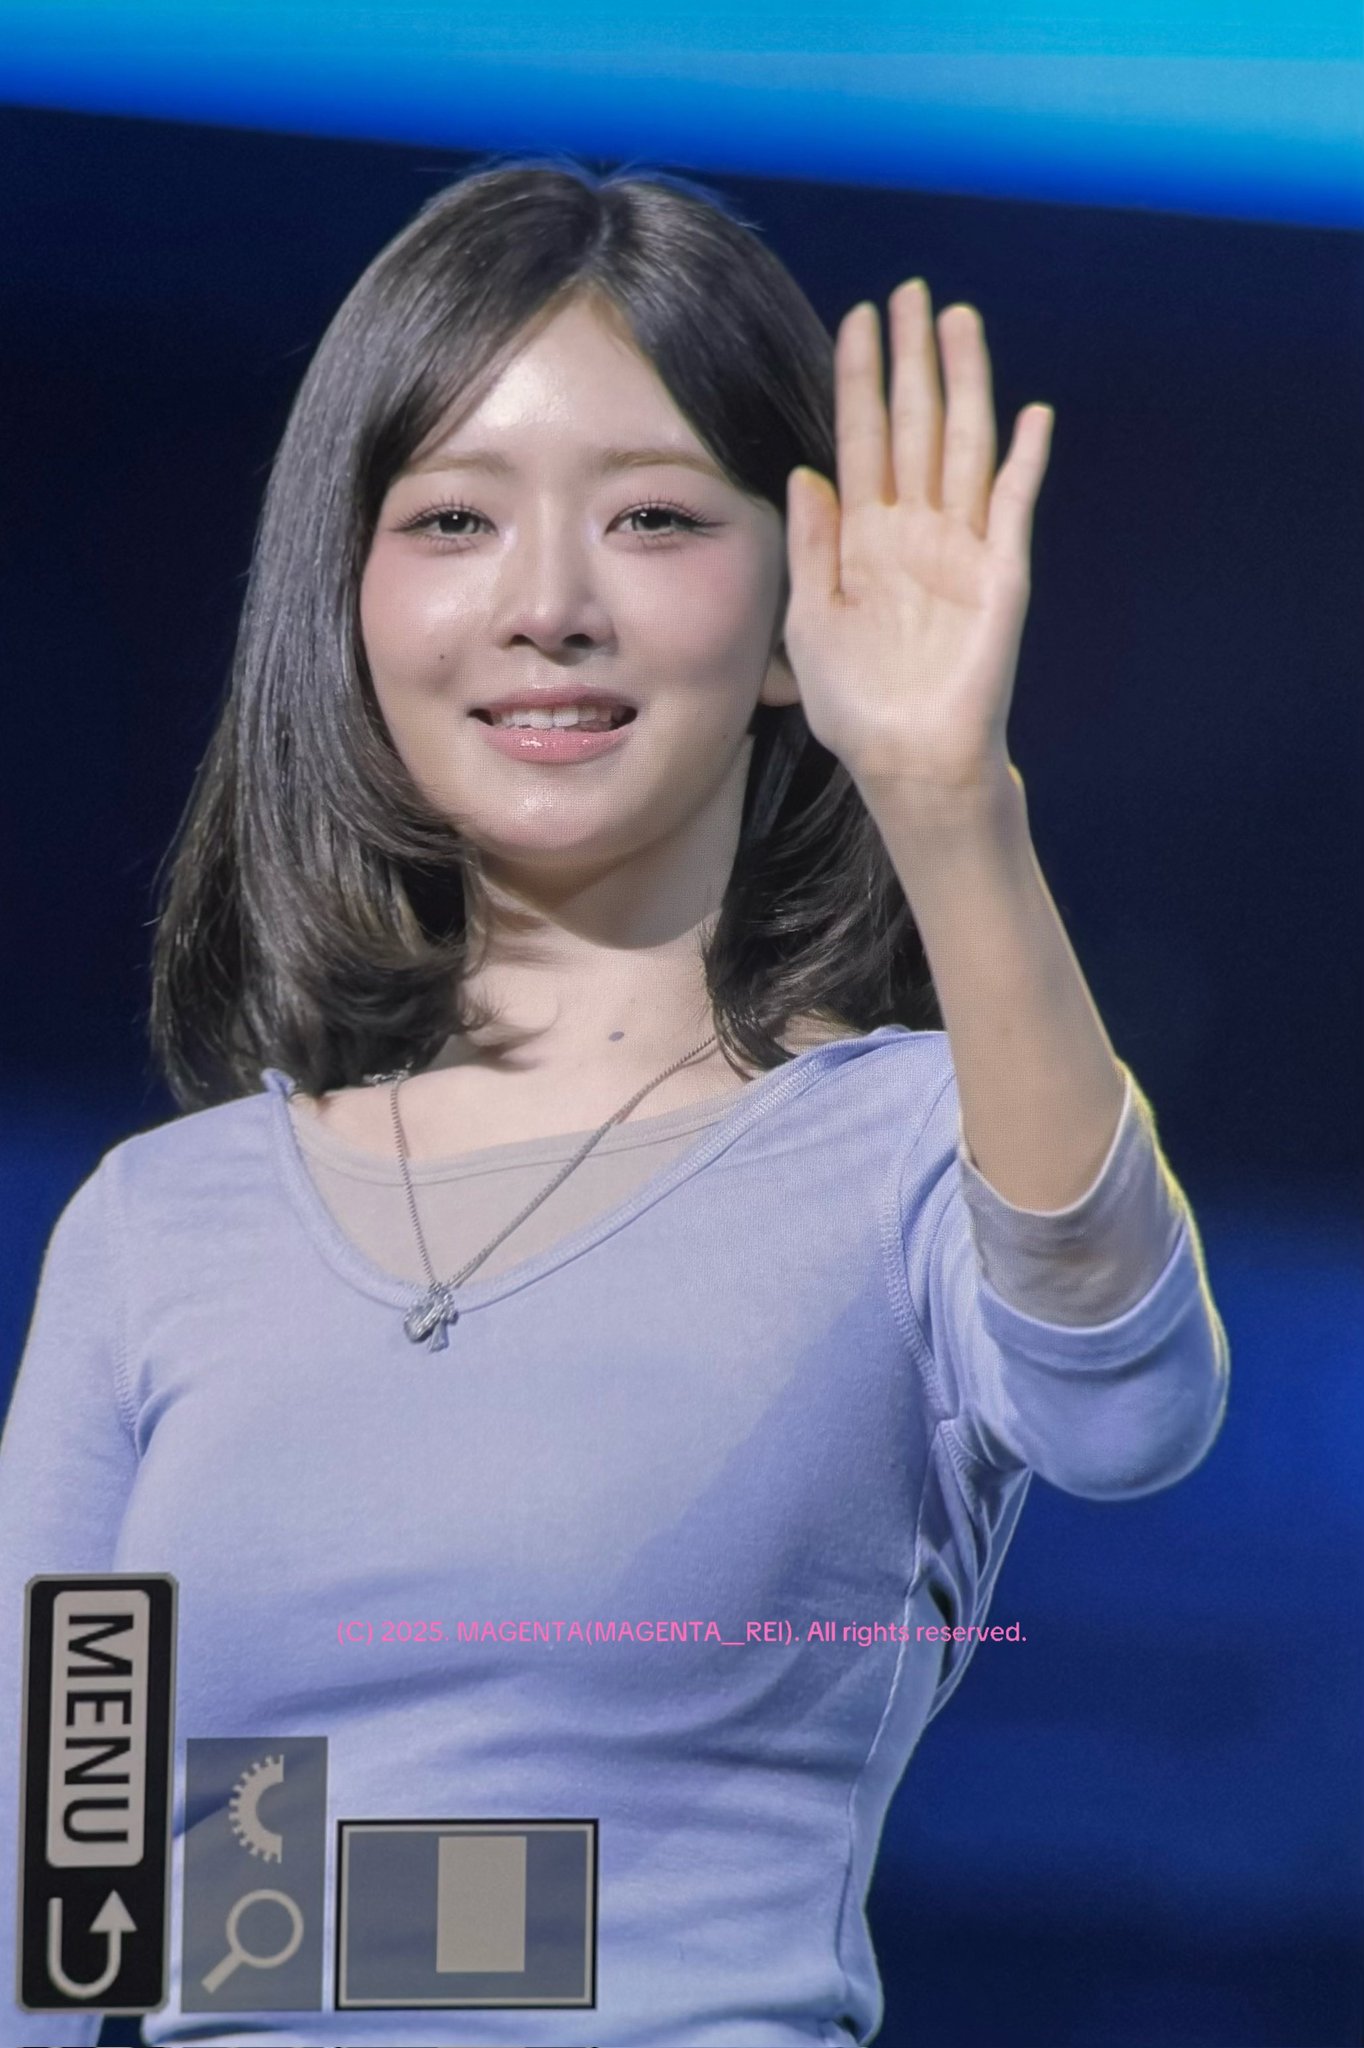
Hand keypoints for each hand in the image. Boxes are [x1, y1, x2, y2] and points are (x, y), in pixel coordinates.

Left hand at [781, 279, 1052, 795]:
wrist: (907, 761)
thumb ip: (811, 545)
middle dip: (913, 360)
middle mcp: (915, 531)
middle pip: (916, 426)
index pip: (861, 439)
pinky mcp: (1001, 576)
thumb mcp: (809, 620)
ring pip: (964, 447)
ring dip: (966, 385)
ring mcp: (962, 548)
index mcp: (865, 538)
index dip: (859, 379)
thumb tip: (806, 472)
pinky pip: (1014, 508)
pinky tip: (1031, 416)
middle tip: (913, 292)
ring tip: (960, 322)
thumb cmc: (856, 704)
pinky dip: (1025, 463)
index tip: (858, 318)